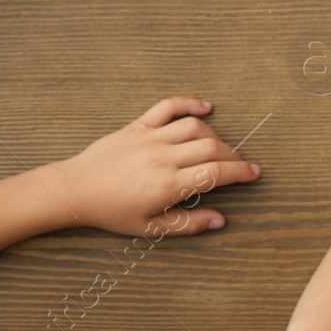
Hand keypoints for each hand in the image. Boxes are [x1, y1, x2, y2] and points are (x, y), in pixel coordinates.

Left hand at [43, 97, 259, 236]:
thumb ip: (188, 224)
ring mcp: (151, 137)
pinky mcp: (139, 124)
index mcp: (167, 185)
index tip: (254, 173)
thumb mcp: (149, 228)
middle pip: (211, 148)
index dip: (240, 172)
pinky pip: (169, 106)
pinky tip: (206, 107)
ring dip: (215, 136)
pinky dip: (190, 103)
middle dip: (233, 155)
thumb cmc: (112, 212)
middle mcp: (162, 157)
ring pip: (195, 127)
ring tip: (220, 148)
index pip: (215, 173)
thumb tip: (220, 221)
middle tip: (239, 164)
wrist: (76, 190)